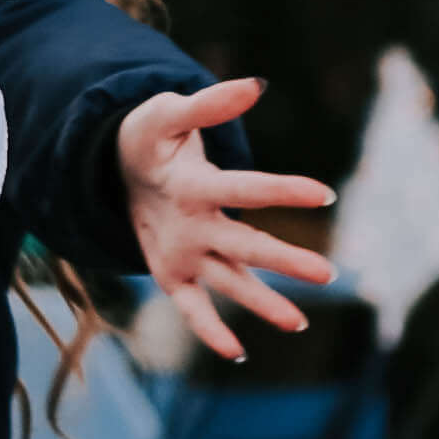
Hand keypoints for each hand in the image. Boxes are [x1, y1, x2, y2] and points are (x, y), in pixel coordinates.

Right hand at [117, 80, 336, 362]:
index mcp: (190, 188)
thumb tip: (257, 85)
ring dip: (262, 304)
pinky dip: (209, 332)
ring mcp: (178, 257)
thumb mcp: (169, 113)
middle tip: (330, 274)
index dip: (284, 190)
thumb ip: (211, 102)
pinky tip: (238, 354)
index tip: (327, 195)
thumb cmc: (150, 139)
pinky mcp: (171, 276)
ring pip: (226, 283)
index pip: (243, 189)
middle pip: (242, 247)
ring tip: (301, 324)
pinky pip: (191, 310)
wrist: (109, 172)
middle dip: (285, 261)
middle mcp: (186, 228)